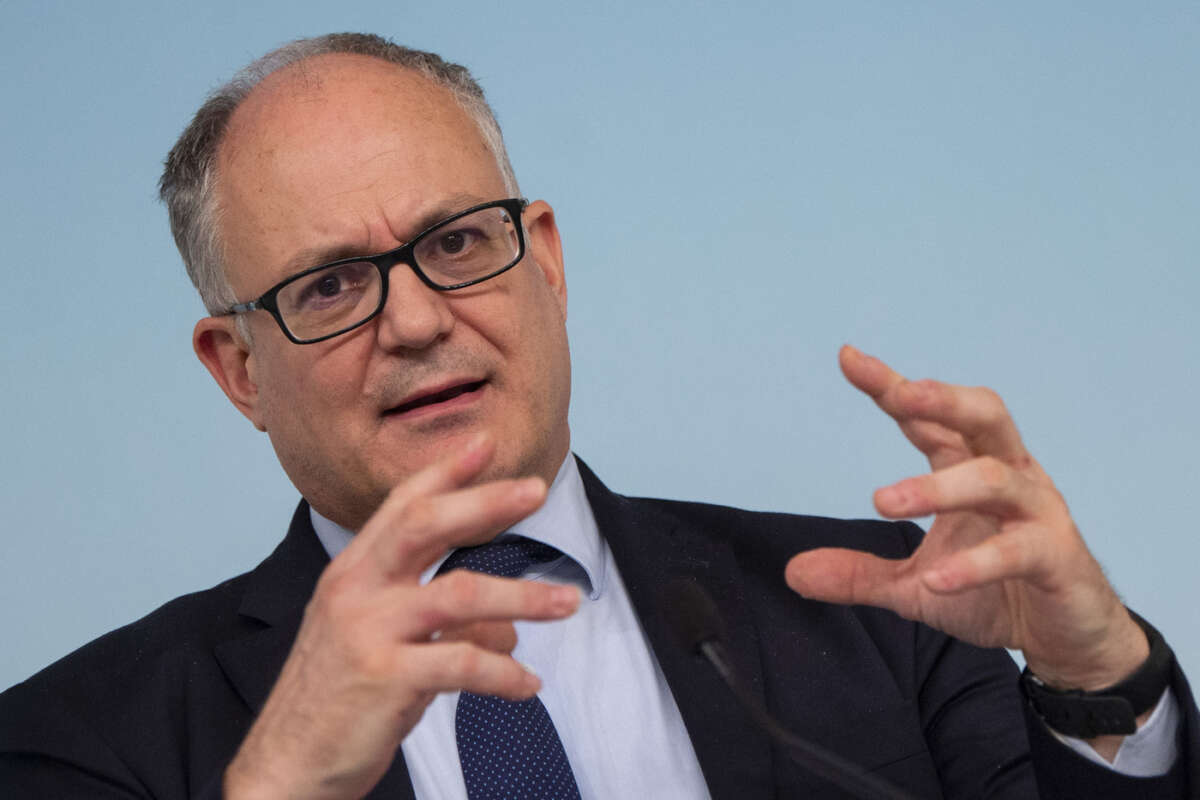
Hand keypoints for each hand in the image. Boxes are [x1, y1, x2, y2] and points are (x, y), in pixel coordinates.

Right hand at [224, 434, 579, 799]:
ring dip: (523, 596)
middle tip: (536, 489)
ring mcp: (368, 631)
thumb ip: (442, 625)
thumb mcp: (382, 645)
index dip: (444, 472)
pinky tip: (528, 686)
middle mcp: (355, 590)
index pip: (400, 507)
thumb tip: (508, 631)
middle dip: (485, 502)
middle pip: (425, 526)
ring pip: (460, 594)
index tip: (485, 443)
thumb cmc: (338, 699)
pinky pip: (463, 665)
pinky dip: (505, 675)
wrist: (286, 764)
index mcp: (351, 573)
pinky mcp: (385, 678)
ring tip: (569, 602)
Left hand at [785, 346, 1147, 695]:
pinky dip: (976, 562)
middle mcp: (1009, 476)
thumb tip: (794, 572)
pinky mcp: (1058, 557)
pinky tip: (938, 579)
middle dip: (942, 399)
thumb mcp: (914, 588)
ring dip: (939, 487)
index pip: (930, 419)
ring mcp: (1037, 513)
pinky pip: (1018, 550)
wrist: (1066, 636)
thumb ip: (859, 575)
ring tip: (884, 501)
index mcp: (970, 467)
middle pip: (983, 416)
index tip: (848, 358)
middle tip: (898, 396)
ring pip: (996, 477)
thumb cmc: (994, 592)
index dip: (893, 387)